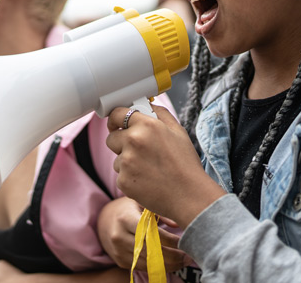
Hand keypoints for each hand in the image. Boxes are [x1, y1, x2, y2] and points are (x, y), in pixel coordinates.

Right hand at [96, 197, 189, 271]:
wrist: (104, 221)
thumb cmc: (128, 209)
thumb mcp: (141, 204)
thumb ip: (159, 212)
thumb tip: (178, 223)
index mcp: (125, 218)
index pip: (151, 233)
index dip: (170, 240)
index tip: (184, 242)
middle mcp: (119, 236)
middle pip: (150, 251)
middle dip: (173, 256)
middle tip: (189, 257)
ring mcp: (118, 251)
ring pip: (148, 263)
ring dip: (169, 265)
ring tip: (184, 262)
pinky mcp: (120, 261)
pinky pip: (142, 268)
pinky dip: (158, 268)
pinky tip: (172, 265)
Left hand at [106, 105, 224, 227]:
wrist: (189, 196)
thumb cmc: (185, 164)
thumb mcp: (178, 131)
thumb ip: (160, 114)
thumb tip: (147, 105)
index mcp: (146, 125)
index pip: (116, 114)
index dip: (116, 119)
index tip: (116, 124)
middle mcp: (133, 141)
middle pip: (111, 138)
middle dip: (121, 143)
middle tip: (138, 151)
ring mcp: (126, 162)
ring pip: (116, 158)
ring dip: (127, 162)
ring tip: (148, 168)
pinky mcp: (123, 181)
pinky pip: (121, 175)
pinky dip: (130, 178)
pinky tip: (147, 180)